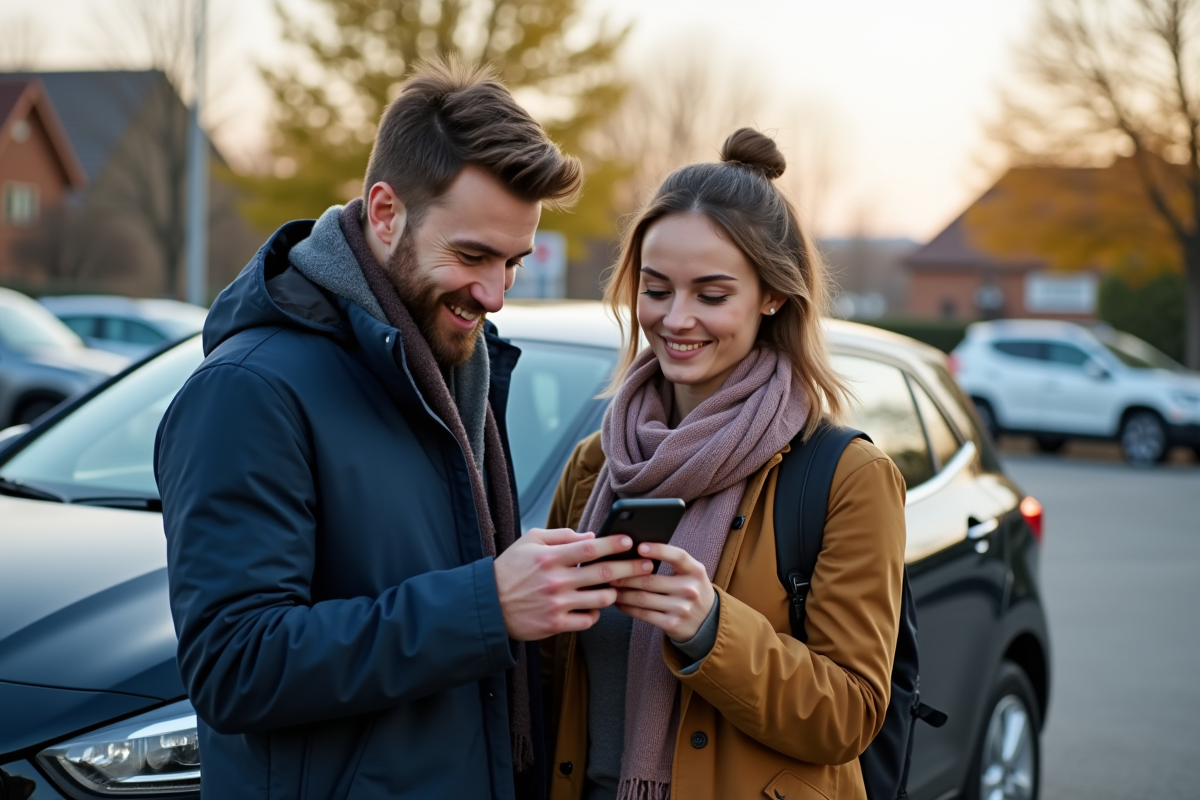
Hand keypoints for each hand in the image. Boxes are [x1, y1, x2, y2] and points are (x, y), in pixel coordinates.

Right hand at [494, 528, 654, 640]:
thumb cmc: (510, 569)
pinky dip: (595, 614)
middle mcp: (556, 581)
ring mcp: (557, 604)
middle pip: (603, 574)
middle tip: (647, 565)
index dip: (613, 544)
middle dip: (630, 568)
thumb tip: (590, 536)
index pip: (590, 548)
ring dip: (615, 593)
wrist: (488, 605)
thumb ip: (560, 536)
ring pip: (601, 600)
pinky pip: (587, 621)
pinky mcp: (555, 625)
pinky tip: (595, 607)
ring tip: (621, 588)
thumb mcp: (529, 542)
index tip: (630, 541)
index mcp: (550, 557)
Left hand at [611, 542, 715, 640]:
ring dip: (622, 593)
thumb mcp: (691, 573)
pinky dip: (627, 608)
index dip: (658, 550)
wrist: (708, 622)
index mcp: (695, 571)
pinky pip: (644, 614)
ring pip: (643, 598)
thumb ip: (672, 562)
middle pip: (651, 580)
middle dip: (625, 576)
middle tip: (608, 571)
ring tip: (610, 587)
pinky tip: (618, 602)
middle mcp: (690, 589)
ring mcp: (681, 608)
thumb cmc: (691, 590)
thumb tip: (637, 551)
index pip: (677, 556)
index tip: (638, 547)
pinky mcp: (672, 624)